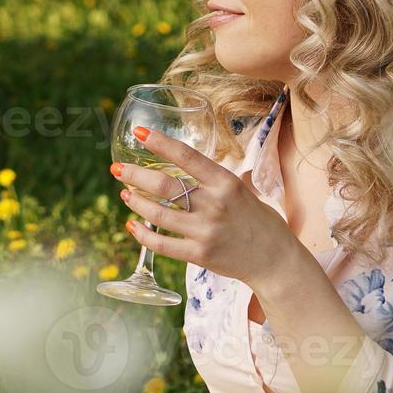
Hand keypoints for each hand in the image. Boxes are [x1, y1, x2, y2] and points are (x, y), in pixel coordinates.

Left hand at [109, 125, 303, 287]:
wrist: (274, 259)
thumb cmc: (259, 221)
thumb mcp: (243, 190)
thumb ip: (215, 181)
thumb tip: (188, 165)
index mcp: (226, 182)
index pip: (186, 157)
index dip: (160, 143)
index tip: (139, 133)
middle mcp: (214, 204)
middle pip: (164, 186)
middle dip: (135, 175)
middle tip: (117, 168)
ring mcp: (205, 231)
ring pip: (158, 214)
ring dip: (136, 202)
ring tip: (125, 194)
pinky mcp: (199, 255)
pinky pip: (162, 244)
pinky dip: (143, 234)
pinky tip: (133, 226)